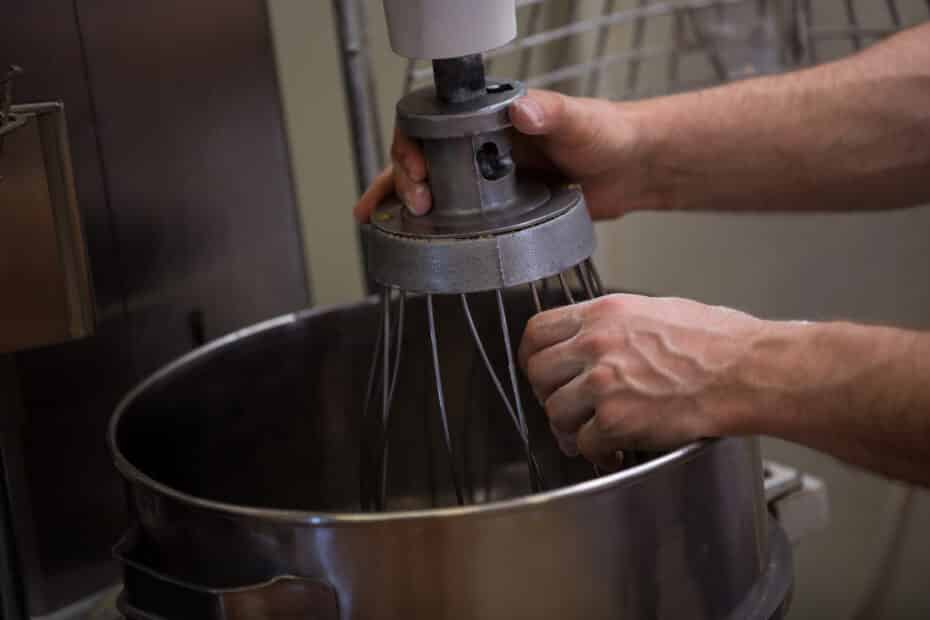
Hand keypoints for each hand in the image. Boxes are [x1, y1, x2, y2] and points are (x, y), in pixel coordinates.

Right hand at [353, 90, 656, 222]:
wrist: (630, 170)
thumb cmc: (607, 134)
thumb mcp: (579, 121)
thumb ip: (553, 113)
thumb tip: (523, 109)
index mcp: (490, 118)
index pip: (432, 122)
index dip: (413, 144)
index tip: (418, 170)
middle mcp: (479, 144)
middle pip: (420, 156)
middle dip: (402, 179)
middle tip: (414, 205)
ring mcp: (483, 177)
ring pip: (428, 185)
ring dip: (400, 202)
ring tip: (379, 223)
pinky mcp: (494, 207)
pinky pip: (453, 214)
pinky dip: (426, 226)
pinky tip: (407, 239)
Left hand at [518, 294, 774, 469]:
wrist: (747, 370)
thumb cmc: (717, 341)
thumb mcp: (655, 310)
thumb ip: (614, 325)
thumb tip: (594, 340)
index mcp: (604, 314)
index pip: (537, 331)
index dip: (532, 356)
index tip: (538, 369)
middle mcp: (596, 344)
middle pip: (538, 373)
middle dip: (548, 394)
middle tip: (567, 406)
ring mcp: (603, 382)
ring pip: (555, 412)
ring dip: (570, 428)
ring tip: (592, 432)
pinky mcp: (616, 419)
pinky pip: (584, 443)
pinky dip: (597, 453)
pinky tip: (614, 450)